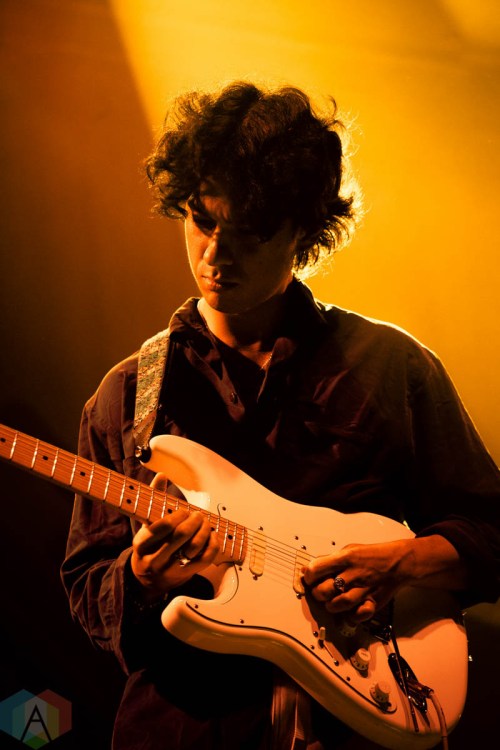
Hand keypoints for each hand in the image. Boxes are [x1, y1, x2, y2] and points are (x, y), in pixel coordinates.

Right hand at [131, 473, 218, 599]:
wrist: (147, 581)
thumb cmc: (149, 547)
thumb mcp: (145, 525)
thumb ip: (154, 499)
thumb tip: (162, 476)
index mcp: (142, 545)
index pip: (161, 528)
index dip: (177, 516)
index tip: (183, 511)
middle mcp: (155, 559)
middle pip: (180, 536)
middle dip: (193, 521)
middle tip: (198, 515)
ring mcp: (171, 569)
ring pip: (193, 548)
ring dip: (204, 531)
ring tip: (204, 523)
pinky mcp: (186, 575)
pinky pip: (205, 559)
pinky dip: (212, 544)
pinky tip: (211, 535)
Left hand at [302, 540, 411, 622]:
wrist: (398, 562)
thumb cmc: (371, 556)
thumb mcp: (349, 550)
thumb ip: (329, 560)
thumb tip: (308, 569)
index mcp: (345, 558)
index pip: (317, 569)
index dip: (309, 577)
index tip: (309, 579)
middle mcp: (353, 574)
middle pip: (325, 590)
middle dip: (318, 594)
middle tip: (319, 592)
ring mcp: (363, 589)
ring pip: (338, 604)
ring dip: (330, 606)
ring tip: (331, 602)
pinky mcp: (372, 602)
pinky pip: (357, 615)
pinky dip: (350, 616)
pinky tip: (348, 610)